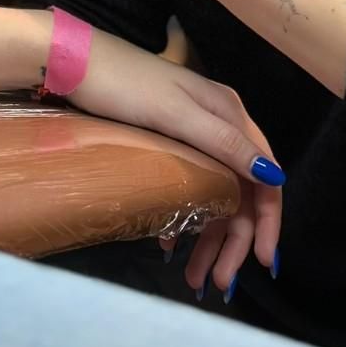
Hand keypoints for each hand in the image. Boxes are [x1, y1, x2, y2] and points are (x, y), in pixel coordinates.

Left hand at [72, 29, 283, 294]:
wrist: (71, 62)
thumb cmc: (125, 86)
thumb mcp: (175, 116)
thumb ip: (224, 143)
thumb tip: (274, 175)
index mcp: (229, 115)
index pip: (264, 176)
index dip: (267, 221)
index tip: (263, 263)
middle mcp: (218, 125)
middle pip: (240, 193)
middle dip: (234, 240)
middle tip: (218, 284)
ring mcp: (192, 134)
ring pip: (214, 195)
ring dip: (209, 237)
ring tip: (196, 279)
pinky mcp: (167, 142)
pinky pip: (189, 188)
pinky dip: (186, 219)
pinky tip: (169, 244)